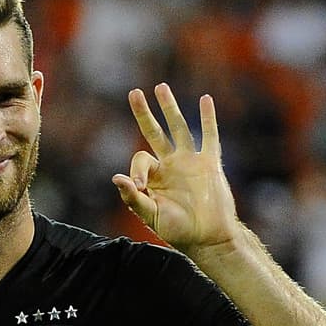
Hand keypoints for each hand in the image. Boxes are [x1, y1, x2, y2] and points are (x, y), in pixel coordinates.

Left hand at [112, 84, 240, 254]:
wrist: (208, 238)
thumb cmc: (178, 231)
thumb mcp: (151, 215)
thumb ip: (133, 198)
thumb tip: (116, 178)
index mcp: (154, 177)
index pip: (140, 159)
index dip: (137, 169)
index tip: (141, 186)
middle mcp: (170, 165)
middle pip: (154, 132)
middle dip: (144, 114)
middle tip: (134, 93)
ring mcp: (190, 162)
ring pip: (179, 128)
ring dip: (170, 108)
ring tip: (160, 87)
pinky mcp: (209, 164)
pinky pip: (209, 137)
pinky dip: (208, 119)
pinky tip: (205, 100)